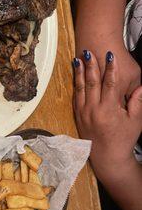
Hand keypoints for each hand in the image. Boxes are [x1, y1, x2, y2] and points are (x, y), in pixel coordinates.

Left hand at [73, 50, 141, 180]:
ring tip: (78, 58)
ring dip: (79, 72)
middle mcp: (94, 109)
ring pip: (80, 88)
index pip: (110, 84)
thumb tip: (141, 86)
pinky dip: (75, 84)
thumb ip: (138, 102)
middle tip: (89, 50)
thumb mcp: (135, 121)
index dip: (111, 68)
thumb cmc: (123, 140)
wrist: (107, 158)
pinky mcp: (78, 116)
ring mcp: (83, 113)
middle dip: (91, 65)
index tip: (110, 55)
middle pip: (91, 82)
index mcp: (109, 110)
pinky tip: (75, 75)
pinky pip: (75, 97)